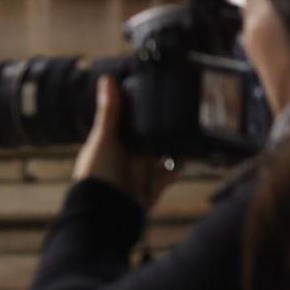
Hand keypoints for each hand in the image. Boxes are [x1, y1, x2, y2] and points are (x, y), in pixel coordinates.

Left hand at [73, 75, 179, 208]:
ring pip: (164, 149)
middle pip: (148, 133)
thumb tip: (106, 78)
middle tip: (179, 105)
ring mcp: (142, 168)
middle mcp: (127, 153)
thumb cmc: (98, 174)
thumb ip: (110, 111)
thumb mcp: (104, 137)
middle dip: (161, 123)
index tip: (155, 89)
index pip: (128, 118)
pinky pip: (173, 168)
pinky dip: (182, 161)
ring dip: (174, 140)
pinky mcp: (156, 181)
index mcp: (112, 140)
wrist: (109, 211)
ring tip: (188, 124)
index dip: (139, 106)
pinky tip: (191, 149)